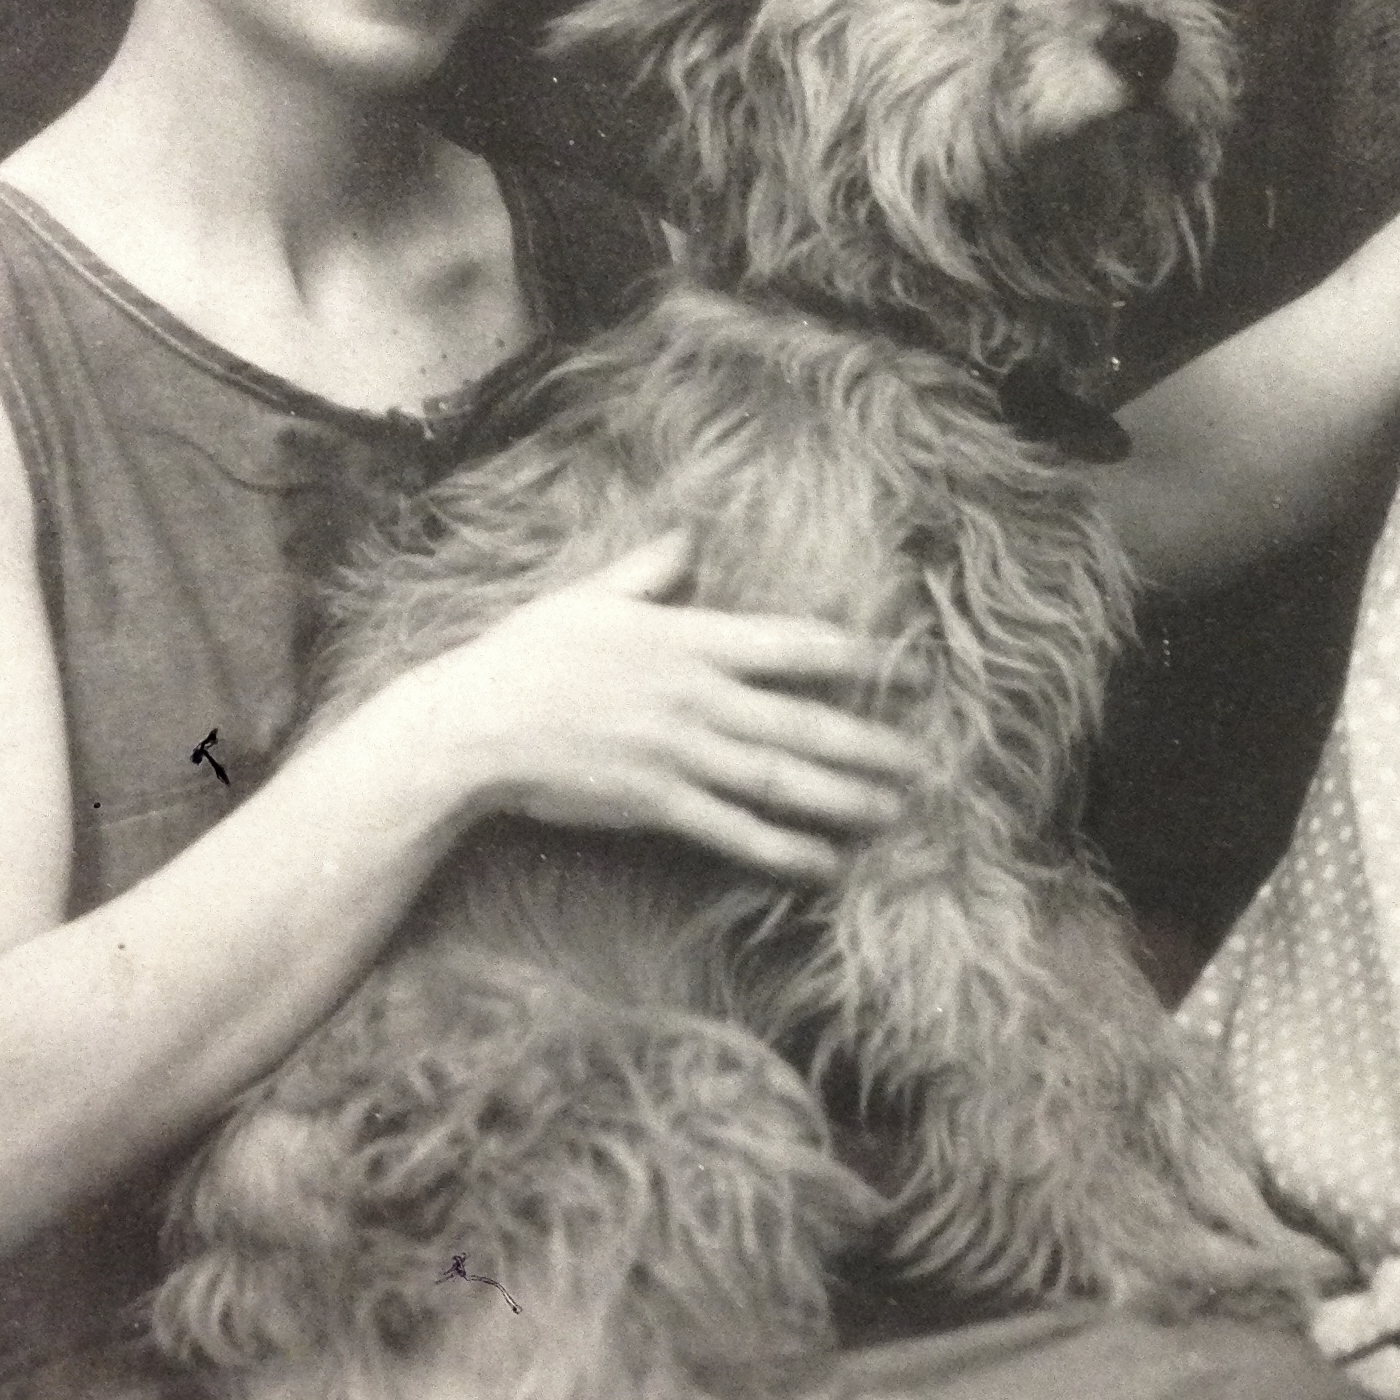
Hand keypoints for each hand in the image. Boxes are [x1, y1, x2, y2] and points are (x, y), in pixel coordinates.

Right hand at [407, 528, 928, 882]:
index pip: (791, 644)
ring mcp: (679, 753)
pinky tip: (825, 862)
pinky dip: (784, 848)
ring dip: (844, 797)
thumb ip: (648, 570)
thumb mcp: (588, 597)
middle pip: (803, 720)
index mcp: (688, 639)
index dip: (853, 656)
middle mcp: (697, 696)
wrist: (473, 725)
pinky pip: (734, 830)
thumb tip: (687, 537)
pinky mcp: (656, 803)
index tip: (901, 667)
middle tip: (925, 761)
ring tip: (894, 812)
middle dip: (870, 742)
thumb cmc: (526, 655)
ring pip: (781, 778)